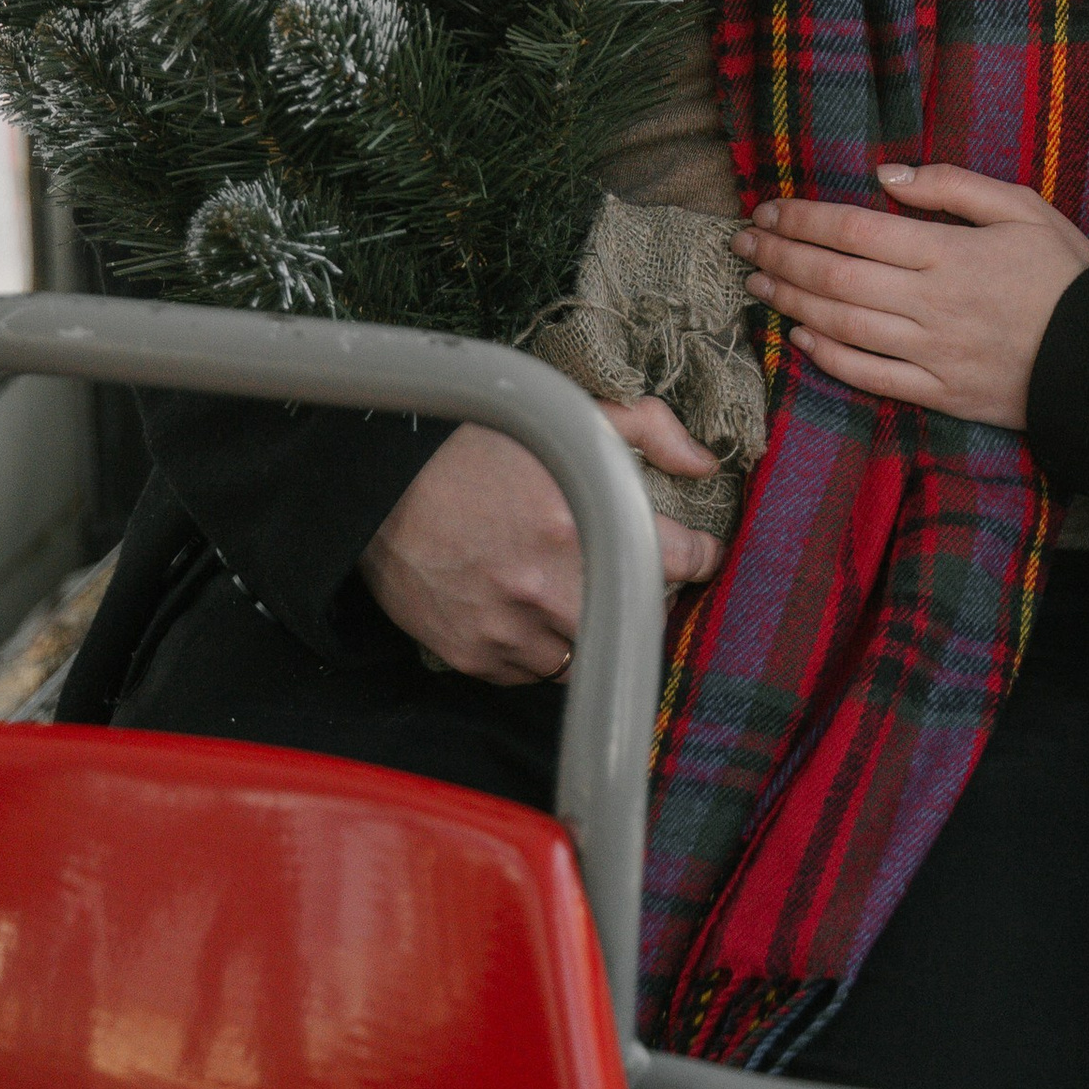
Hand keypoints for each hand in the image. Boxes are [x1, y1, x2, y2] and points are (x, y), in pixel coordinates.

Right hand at [359, 395, 727, 683]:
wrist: (382, 489)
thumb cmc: (479, 446)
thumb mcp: (570, 414)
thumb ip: (649, 431)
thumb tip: (706, 463)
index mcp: (579, 522)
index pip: (678, 562)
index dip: (699, 556)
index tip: (700, 553)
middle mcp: (548, 585)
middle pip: (636, 618)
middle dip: (643, 593)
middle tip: (631, 569)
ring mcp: (510, 628)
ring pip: (586, 655)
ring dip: (592, 627)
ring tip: (576, 589)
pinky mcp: (475, 657)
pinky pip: (532, 674)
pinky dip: (541, 648)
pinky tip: (531, 610)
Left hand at [742, 165, 1088, 427]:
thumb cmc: (1065, 274)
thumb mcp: (1023, 207)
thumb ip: (954, 186)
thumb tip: (888, 174)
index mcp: (949, 251)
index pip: (856, 229)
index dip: (804, 219)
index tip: (768, 210)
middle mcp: (930, 303)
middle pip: (836, 276)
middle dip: (781, 257)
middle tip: (742, 243)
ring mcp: (930, 352)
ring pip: (841, 325)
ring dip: (791, 302)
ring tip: (755, 285)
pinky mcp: (936, 391)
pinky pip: (869, 374)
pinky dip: (827, 356)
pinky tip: (800, 337)